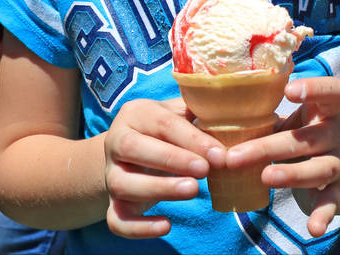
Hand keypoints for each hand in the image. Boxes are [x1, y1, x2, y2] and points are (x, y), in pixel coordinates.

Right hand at [103, 97, 225, 238]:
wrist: (134, 153)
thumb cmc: (171, 129)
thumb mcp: (182, 113)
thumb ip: (200, 112)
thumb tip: (230, 115)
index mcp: (136, 113)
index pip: (163, 123)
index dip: (192, 139)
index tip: (219, 155)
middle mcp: (116, 141)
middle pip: (134, 148)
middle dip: (172, 160)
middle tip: (205, 171)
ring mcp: (110, 174)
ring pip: (123, 184)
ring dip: (159, 189)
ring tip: (194, 191)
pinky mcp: (112, 204)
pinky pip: (117, 219)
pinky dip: (139, 228)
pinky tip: (167, 226)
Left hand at [224, 76, 339, 237]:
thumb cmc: (304, 138)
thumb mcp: (295, 122)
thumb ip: (267, 115)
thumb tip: (213, 106)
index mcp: (326, 110)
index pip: (331, 91)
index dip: (313, 88)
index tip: (288, 90)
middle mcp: (336, 134)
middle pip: (307, 138)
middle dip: (269, 147)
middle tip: (233, 157)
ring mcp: (338, 162)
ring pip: (317, 168)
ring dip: (291, 174)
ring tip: (264, 178)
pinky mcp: (337, 190)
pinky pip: (329, 203)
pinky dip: (322, 216)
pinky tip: (313, 230)